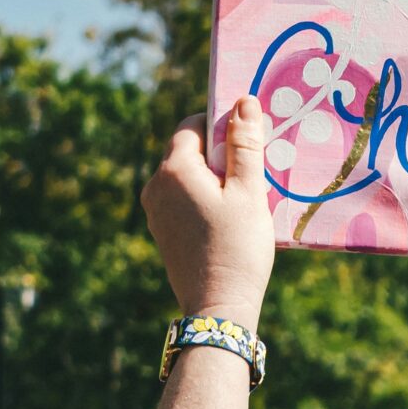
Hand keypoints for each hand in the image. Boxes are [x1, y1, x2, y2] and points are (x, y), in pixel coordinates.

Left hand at [142, 96, 275, 327]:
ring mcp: (154, 210)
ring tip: (244, 198)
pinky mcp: (161, 230)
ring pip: (185, 175)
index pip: (192, 125)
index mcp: (174, 168)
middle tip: (253, 171)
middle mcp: (155, 185)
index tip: (249, 140)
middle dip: (218, 152)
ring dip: (212, 176)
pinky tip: (229, 218)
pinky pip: (182, 199)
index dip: (221, 125)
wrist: (217, 305)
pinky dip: (203, 198)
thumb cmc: (238, 246)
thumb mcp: (249, 192)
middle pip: (187, 150)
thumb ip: (246, 145)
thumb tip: (244, 102)